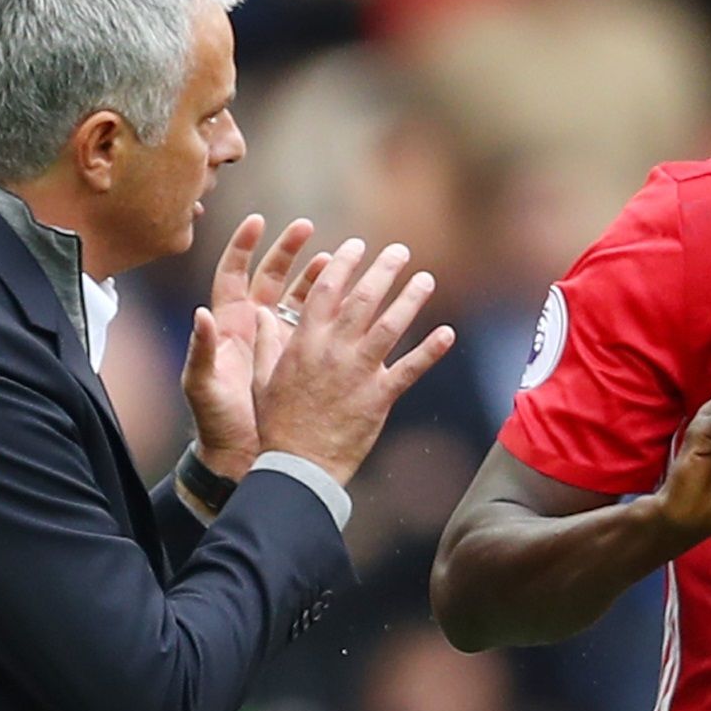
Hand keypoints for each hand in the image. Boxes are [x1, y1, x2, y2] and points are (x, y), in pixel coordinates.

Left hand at [182, 215, 329, 480]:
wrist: (238, 457)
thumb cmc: (215, 423)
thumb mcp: (203, 386)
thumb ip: (201, 350)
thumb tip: (201, 313)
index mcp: (229, 328)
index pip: (234, 276)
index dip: (243, 247)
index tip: (258, 221)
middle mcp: (255, 329)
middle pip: (272, 278)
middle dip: (289, 251)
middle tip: (308, 227)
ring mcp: (280, 344)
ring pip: (301, 299)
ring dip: (319, 277)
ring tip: (341, 258)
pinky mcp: (303, 362)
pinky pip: (323, 332)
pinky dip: (341, 316)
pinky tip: (361, 301)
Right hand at [251, 238, 454, 483]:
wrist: (298, 465)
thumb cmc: (277, 423)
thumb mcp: (262, 379)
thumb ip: (266, 343)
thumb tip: (263, 313)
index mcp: (304, 342)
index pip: (326, 290)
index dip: (343, 264)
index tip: (356, 245)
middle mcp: (333, 350)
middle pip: (363, 299)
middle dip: (384, 270)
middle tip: (401, 250)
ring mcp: (359, 372)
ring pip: (391, 326)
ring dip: (411, 299)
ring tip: (427, 279)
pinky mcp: (380, 397)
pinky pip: (410, 369)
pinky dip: (431, 350)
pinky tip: (448, 333)